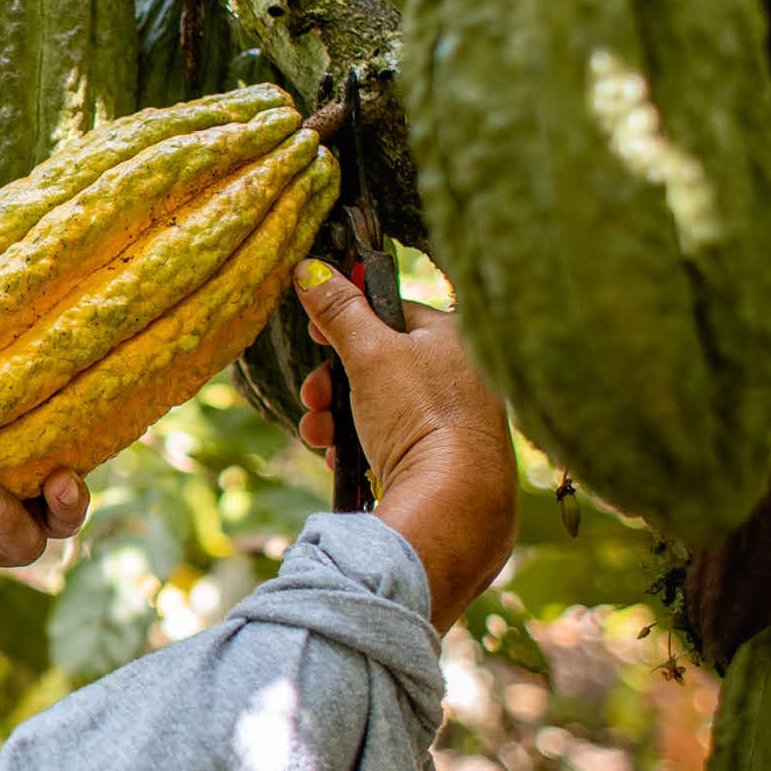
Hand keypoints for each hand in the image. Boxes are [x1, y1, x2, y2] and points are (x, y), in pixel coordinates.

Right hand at [291, 259, 516, 631]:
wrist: (453, 504)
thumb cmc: (421, 417)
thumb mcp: (369, 353)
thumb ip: (338, 309)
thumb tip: (309, 266)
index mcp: (456, 339)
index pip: (392, 314)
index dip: (347, 324)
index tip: (315, 336)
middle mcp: (461, 377)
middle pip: (377, 365)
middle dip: (332, 384)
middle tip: (314, 399)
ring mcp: (452, 422)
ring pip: (376, 407)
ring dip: (335, 418)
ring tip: (320, 436)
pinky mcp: (440, 460)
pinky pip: (388, 442)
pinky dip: (357, 447)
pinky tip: (342, 459)